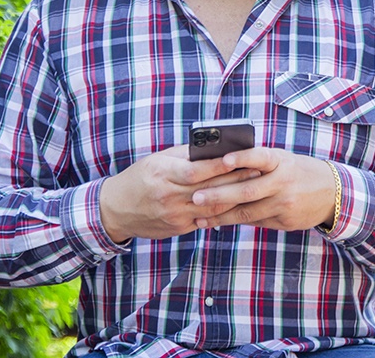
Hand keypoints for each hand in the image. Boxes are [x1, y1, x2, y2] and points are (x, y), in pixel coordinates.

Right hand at [99, 145, 259, 242]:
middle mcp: (169, 196)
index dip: (219, 165)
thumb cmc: (139, 178)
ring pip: (211, 207)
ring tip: (254, 187)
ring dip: (235, 197)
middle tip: (258, 170)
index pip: (196, 170)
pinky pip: (205, 219)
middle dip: (235, 180)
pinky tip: (238, 204)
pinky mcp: (178, 228)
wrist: (116, 210)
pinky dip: (222, 212)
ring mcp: (174, 215)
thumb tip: (212, 147)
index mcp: (163, 174)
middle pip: (209, 189)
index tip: (239, 157)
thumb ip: (184, 155)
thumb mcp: (157, 160)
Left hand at [189, 148, 337, 231]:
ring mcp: (284, 204)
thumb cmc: (297, 171)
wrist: (333, 193)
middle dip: (219, 195)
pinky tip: (217, 223)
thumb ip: (257, 164)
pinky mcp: (285, 221)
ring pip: (247, 212)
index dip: (242, 158)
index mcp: (280, 161)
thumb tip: (222, 167)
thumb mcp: (282, 160)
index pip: (260, 156)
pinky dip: (235, 222)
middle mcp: (283, 182)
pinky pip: (255, 222)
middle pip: (247, 190)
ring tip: (199, 216)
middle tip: (196, 197)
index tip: (223, 160)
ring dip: (220, 216)